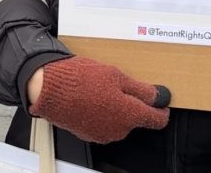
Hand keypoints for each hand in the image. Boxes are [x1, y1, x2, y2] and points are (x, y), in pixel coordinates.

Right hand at [27, 56, 170, 143]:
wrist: (49, 89)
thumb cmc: (81, 80)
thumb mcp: (116, 76)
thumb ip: (141, 90)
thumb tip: (159, 96)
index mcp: (129, 114)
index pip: (157, 120)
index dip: (161, 109)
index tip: (160, 101)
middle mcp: (119, 129)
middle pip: (136, 119)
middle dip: (132, 104)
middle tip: (119, 85)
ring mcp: (103, 134)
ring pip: (119, 121)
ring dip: (116, 109)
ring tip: (101, 90)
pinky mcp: (89, 134)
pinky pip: (104, 124)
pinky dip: (102, 114)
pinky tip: (91, 99)